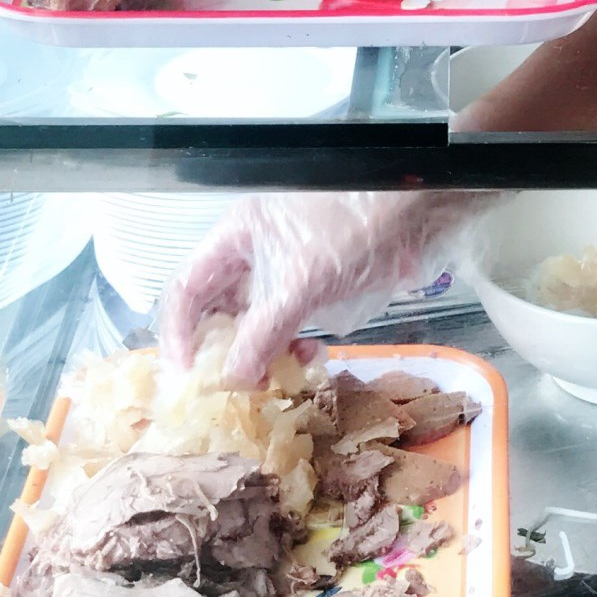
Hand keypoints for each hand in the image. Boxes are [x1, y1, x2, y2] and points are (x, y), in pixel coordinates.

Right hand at [159, 189, 495, 385]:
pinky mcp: (316, 280)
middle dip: (223, 350)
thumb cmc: (352, 227)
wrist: (417, 205)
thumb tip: (230, 381)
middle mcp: (252, 249)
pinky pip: (288, 320)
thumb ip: (261, 333)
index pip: (185, 290)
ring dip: (262, 351)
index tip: (188, 378)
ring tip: (279, 376)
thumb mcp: (300, 282)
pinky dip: (292, 342)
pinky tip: (310, 355)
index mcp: (234, 236)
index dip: (178, 335)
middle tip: (235, 391)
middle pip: (218, 308)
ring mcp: (285, 265)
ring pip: (256, 319)